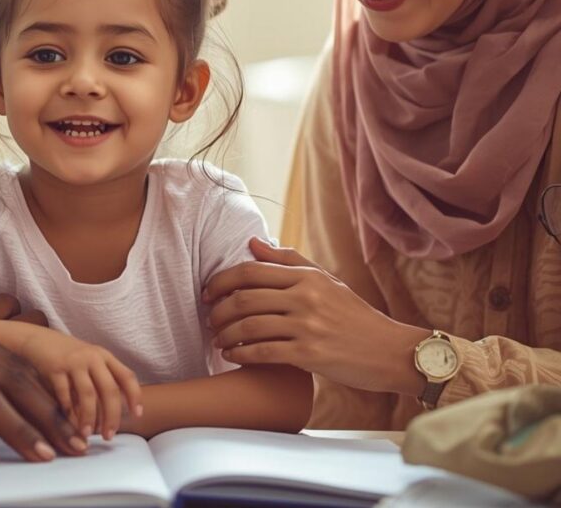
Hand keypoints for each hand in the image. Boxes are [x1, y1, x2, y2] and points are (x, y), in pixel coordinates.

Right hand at [19, 329, 141, 440]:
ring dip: (90, 417)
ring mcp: (73, 362)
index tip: (137, 416)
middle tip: (109, 435)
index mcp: (104, 356)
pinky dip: (68, 412)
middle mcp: (92, 357)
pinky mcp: (54, 368)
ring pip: (88, 394)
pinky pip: (65, 395)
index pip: (127, 376)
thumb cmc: (66, 354)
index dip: (135, 396)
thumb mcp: (89, 359)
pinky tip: (70, 423)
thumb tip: (114, 411)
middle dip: (112, 416)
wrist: (36, 339)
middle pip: (109, 390)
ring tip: (88, 434)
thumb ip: (102, 378)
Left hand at [204, 238, 429, 394]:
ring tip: (218, 341)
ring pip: (249, 326)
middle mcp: (306, 297)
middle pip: (244, 298)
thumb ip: (288, 261)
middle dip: (218, 310)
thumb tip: (253, 242)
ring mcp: (308, 326)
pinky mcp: (310, 354)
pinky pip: (262, 352)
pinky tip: (232, 356)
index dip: (221, 281)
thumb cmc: (354, 316)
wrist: (391, 351)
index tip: (207, 293)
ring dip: (225, 335)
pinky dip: (240, 354)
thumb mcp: (327, 281)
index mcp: (307, 277)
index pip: (250, 271)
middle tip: (208, 320)